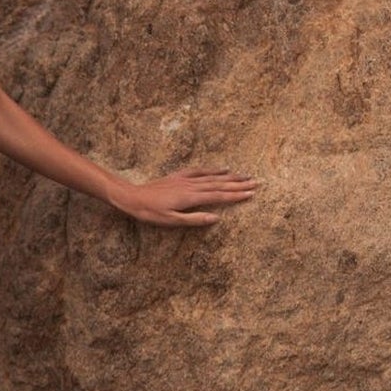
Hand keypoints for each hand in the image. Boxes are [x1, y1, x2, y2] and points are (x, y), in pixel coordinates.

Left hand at [109, 167, 258, 227]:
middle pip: (220, 185)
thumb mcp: (171, 221)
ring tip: (246, 176)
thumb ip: (194, 220)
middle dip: (239, 184)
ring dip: (231, 177)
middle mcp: (192, 186)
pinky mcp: (179, 176)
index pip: (219, 197)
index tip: (252, 193)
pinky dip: (214, 170)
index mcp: (191, 198)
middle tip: (257, 183)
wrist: (133, 197)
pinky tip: (223, 169)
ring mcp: (186, 179)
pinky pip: (200, 170)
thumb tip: (216, 219)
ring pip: (213, 177)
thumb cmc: (150, 213)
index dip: (237, 195)